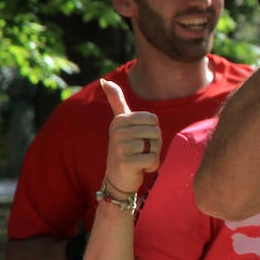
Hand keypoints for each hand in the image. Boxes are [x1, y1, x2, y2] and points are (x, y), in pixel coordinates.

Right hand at [101, 79, 160, 193]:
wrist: (117, 179)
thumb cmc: (125, 149)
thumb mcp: (120, 124)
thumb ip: (116, 102)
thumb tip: (103, 80)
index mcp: (119, 120)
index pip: (153, 120)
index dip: (152, 132)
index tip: (138, 139)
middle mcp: (117, 131)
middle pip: (156, 132)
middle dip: (154, 145)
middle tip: (139, 152)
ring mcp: (120, 146)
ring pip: (155, 145)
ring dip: (152, 156)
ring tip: (139, 159)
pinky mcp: (126, 162)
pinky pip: (153, 159)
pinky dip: (151, 166)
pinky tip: (139, 169)